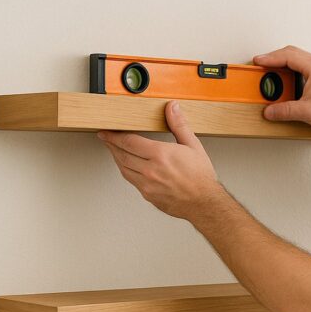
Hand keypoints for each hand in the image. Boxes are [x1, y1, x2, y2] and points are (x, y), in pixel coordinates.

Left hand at [98, 100, 221, 221]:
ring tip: (114, 151)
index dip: (114, 135)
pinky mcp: (148, 195)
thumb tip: (173, 108)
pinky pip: (132, 181)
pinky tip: (128, 167)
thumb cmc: (201, 177)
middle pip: (121, 155)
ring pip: (123, 169)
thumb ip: (179, 125)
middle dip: (111, 145)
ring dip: (116, 158)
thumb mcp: (193, 146)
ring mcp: (147, 185)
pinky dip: (126, 171)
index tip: (106, 132)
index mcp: (160, 155)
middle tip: (105, 138)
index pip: (128, 141)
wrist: (205, 203)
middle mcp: (150, 170)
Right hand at [252, 46, 310, 127]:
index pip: (288, 56)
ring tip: (266, 67)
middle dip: (272, 57)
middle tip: (259, 63)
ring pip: (292, 56)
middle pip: (289, 52)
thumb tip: (270, 111)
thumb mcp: (307, 111)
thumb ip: (286, 111)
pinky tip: (278, 72)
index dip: (271, 58)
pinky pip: (295, 62)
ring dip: (278, 60)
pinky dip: (284, 65)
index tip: (259, 61)